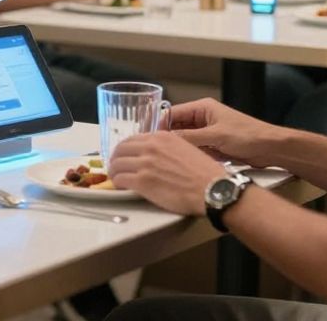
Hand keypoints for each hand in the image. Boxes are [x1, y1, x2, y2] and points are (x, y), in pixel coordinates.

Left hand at [107, 132, 226, 215]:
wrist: (212, 188)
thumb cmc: (204, 173)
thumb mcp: (185, 148)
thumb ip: (167, 148)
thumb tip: (154, 155)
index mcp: (161, 137)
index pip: (133, 139)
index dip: (125, 149)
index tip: (124, 156)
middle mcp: (151, 146)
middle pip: (121, 149)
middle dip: (115, 159)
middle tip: (115, 167)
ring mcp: (145, 163)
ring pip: (117, 164)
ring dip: (114, 172)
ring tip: (116, 178)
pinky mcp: (143, 181)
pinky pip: (120, 179)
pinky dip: (117, 183)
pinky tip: (120, 187)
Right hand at [167, 98, 278, 168]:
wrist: (270, 148)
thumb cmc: (247, 136)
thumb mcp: (215, 136)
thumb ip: (189, 138)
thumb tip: (167, 141)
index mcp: (202, 108)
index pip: (172, 113)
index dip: (160, 125)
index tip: (150, 139)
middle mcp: (203, 118)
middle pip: (177, 127)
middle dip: (168, 138)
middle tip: (156, 152)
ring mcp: (208, 132)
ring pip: (185, 140)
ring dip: (180, 148)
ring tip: (167, 159)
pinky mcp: (214, 145)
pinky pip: (195, 149)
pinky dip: (190, 155)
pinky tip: (184, 163)